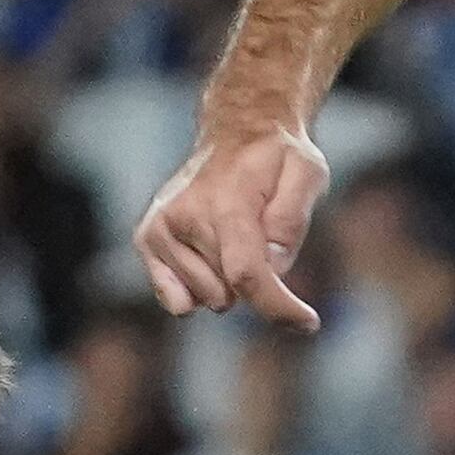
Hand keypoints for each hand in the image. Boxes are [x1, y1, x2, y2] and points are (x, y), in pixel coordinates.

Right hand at [134, 120, 327, 330]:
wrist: (237, 131)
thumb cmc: (277, 157)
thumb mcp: (307, 172)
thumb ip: (292, 218)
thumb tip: (272, 264)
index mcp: (225, 202)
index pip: (246, 273)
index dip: (277, 306)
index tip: (307, 323)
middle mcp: (183, 216)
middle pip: (232, 291)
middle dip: (258, 280)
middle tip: (262, 236)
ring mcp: (160, 229)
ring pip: (208, 299)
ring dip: (229, 281)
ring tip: (235, 236)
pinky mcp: (147, 240)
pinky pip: (177, 301)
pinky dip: (200, 290)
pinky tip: (211, 257)